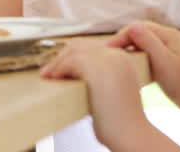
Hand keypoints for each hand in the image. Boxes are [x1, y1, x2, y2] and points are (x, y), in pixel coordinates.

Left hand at [40, 42, 165, 148]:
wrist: (131, 133)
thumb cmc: (121, 121)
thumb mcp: (112, 91)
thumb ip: (99, 78)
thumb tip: (74, 72)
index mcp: (123, 60)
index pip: (91, 47)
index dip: (72, 55)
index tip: (60, 66)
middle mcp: (116, 55)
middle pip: (81, 45)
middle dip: (62, 56)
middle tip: (50, 71)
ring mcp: (107, 59)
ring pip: (73, 51)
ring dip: (57, 62)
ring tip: (48, 75)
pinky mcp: (96, 67)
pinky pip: (70, 61)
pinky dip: (58, 69)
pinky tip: (54, 78)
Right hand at [108, 21, 179, 125]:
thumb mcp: (164, 62)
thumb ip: (148, 42)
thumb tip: (131, 27)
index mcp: (167, 35)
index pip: (138, 28)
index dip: (121, 37)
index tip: (108, 50)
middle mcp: (167, 38)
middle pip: (138, 32)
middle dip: (123, 40)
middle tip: (109, 54)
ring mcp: (167, 48)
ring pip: (141, 41)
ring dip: (128, 47)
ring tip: (117, 58)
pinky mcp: (165, 59)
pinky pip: (146, 51)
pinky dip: (135, 55)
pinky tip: (131, 65)